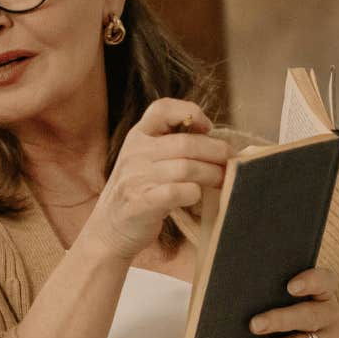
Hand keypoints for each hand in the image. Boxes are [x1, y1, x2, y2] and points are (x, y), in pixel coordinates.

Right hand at [77, 98, 229, 260]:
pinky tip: (195, 196)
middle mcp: (135, 153)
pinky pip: (177, 192)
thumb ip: (171, 146)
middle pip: (186, 143)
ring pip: (186, 168)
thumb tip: (219, 144)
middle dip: (216, 152)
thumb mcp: (144, 160)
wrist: (108, 228)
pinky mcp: (141, 204)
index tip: (207, 128)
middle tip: (230, 162)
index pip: (162, 109)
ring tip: (222, 181)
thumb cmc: (138, 192)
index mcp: (137, 136)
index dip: (190, 112)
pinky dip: (193, 193)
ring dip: (211, 175)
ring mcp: (136, 178)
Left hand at [239, 267, 338, 337]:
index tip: (290, 286)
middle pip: (309, 315)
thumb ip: (276, 303)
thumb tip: (241, 303)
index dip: (310, 281)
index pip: (324, 281)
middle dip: (279, 320)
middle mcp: (334, 317)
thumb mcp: (293, 314)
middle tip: (254, 325)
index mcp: (324, 296)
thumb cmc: (299, 332)